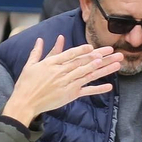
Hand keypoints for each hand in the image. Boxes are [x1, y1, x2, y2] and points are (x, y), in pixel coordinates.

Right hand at [0, 36, 124, 125]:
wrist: (25, 102)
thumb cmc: (26, 83)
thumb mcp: (31, 65)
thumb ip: (38, 51)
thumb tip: (40, 39)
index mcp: (52, 63)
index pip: (71, 55)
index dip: (83, 51)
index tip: (94, 47)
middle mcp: (62, 73)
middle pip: (84, 63)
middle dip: (101, 56)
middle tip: (114, 52)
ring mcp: (67, 84)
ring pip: (89, 74)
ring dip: (104, 69)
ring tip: (117, 64)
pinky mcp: (70, 95)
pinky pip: (86, 91)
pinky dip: (98, 89)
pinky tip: (109, 86)